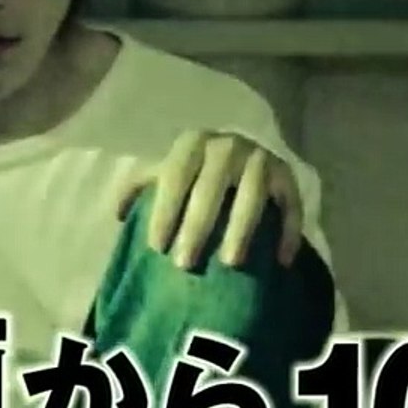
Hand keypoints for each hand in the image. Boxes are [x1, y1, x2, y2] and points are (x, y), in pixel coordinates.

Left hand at [112, 131, 303, 269]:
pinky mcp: (288, 175)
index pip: (174, 177)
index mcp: (192, 143)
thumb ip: (140, 186)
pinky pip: (291, 206)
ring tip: (230, 263)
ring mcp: (260, 158)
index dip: (164, 211)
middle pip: (210, 189)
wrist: (243, 155)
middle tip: (184, 264)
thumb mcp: (166, 171)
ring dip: (241, 229)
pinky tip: (281, 261)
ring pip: (252, 196)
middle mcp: (227, 146)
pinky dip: (288, 232)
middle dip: (196, 228)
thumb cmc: (194, 171)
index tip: (156, 248)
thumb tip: (117, 214)